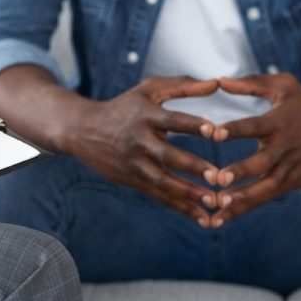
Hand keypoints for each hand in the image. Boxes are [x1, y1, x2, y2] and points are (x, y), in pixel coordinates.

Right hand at [64, 76, 219, 225]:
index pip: (173, 120)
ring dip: (188, 194)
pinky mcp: (134, 180)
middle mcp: (140, 141)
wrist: (82, 130)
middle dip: (193, 167)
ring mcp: (135, 163)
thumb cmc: (125, 106)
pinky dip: (180, 207)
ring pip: (163, 182)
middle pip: (168, 156)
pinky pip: (159, 196)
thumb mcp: (150, 89)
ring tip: (213, 202)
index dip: (193, 125)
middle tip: (218, 176)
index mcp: (147, 116)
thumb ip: (184, 85)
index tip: (215, 131)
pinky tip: (202, 217)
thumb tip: (217, 82)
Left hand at [206, 74, 300, 226]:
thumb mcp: (286, 86)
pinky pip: (264, 198)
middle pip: (261, 162)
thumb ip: (252, 83)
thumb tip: (219, 81)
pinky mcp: (290, 185)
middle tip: (219, 179)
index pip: (255, 125)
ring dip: (242, 198)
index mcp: (279, 122)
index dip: (235, 129)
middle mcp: (283, 148)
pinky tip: (220, 218)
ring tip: (219, 205)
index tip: (214, 133)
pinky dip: (243, 208)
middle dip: (241, 171)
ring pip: (264, 187)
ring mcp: (288, 169)